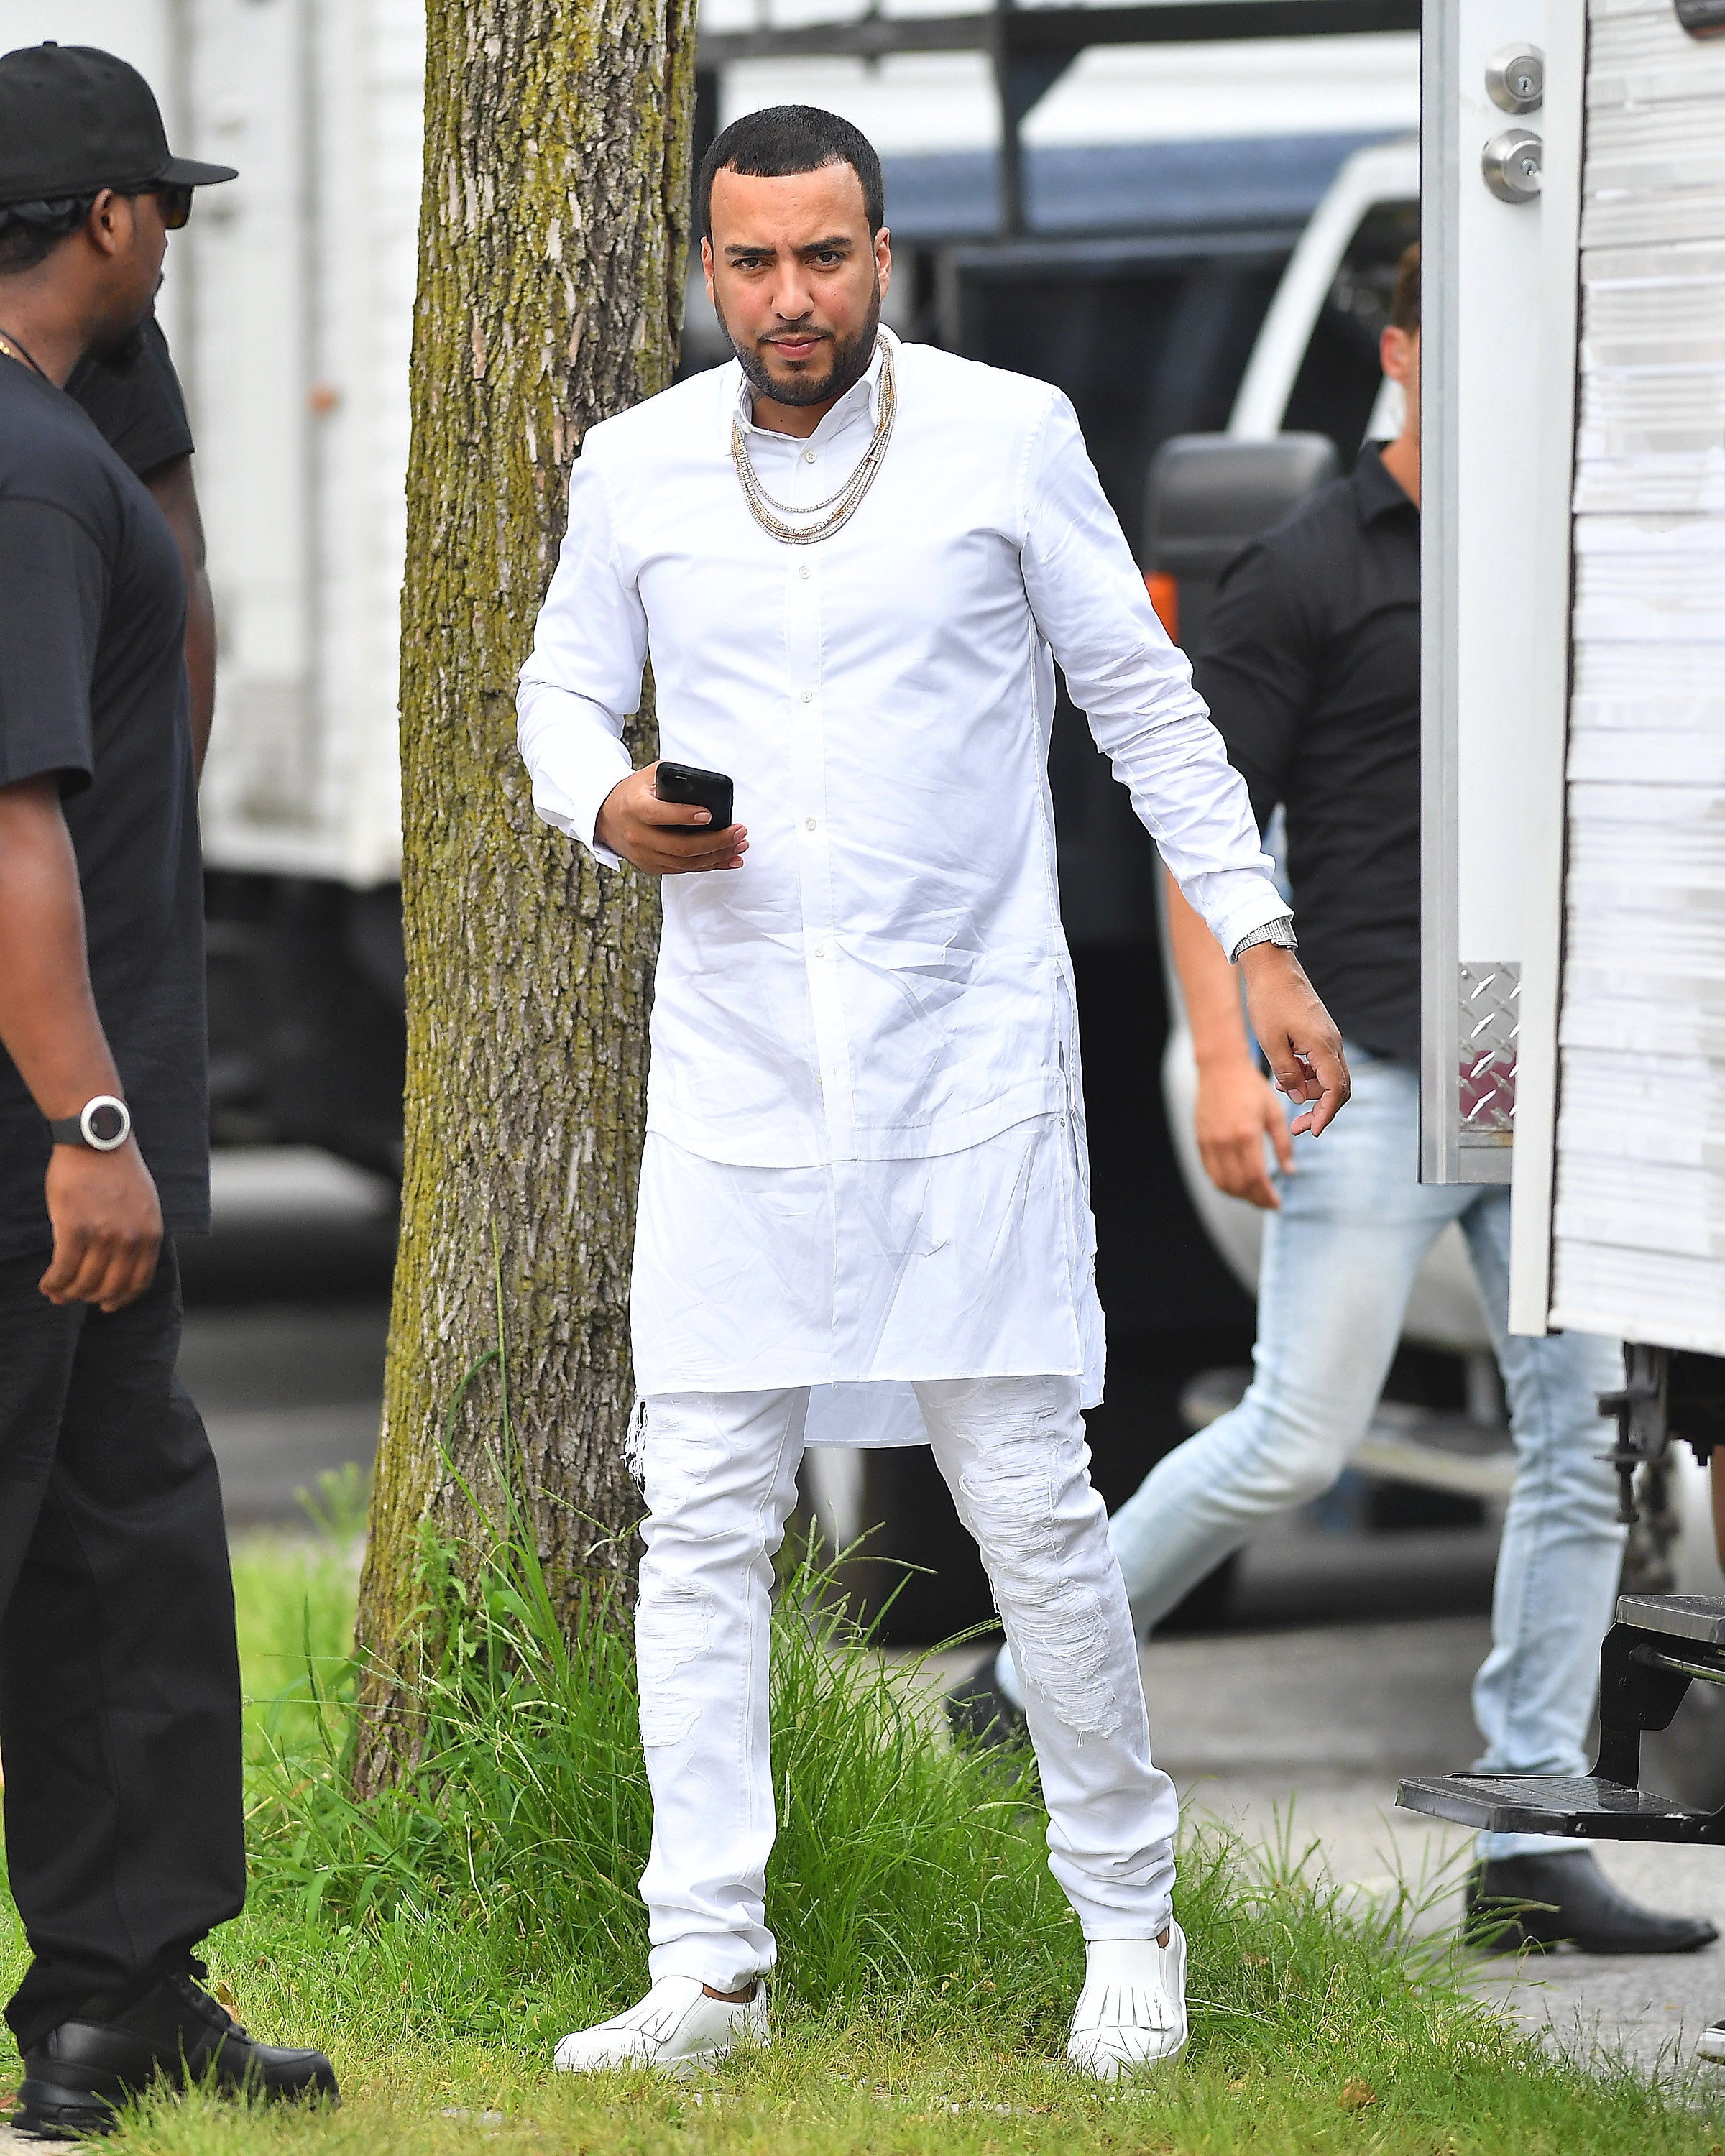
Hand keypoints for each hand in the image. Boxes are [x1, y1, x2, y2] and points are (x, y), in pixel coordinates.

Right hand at [39, 1141, 162, 1310]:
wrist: (97, 1140)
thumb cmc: (116, 1170)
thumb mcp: (144, 1204)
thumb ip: (137, 1234)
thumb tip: (119, 1266)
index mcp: (151, 1234)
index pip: (138, 1282)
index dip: (120, 1299)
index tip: (106, 1305)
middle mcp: (131, 1239)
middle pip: (109, 1287)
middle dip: (88, 1298)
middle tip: (72, 1298)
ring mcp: (103, 1235)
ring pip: (84, 1283)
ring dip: (67, 1293)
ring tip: (56, 1292)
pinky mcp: (75, 1228)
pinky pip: (63, 1270)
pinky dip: (53, 1282)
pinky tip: (46, 1283)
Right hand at [595, 764, 748, 875]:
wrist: (608, 818)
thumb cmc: (636, 792)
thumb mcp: (650, 775)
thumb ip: (676, 777)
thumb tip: (710, 787)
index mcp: (634, 807)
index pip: (658, 815)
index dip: (684, 816)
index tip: (708, 814)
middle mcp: (637, 835)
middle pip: (680, 846)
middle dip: (715, 841)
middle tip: (739, 831)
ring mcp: (645, 855)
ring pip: (687, 862)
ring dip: (718, 855)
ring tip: (740, 844)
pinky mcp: (653, 867)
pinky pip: (686, 870)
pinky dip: (711, 865)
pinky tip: (730, 859)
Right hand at [1194, 1057, 1293, 1208]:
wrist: (1220, 1069)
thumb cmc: (1250, 1087)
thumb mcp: (1274, 1113)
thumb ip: (1283, 1144)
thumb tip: (1289, 1171)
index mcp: (1247, 1135)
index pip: (1256, 1178)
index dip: (1266, 1196)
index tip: (1276, 1203)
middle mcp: (1225, 1142)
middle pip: (1239, 1186)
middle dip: (1255, 1200)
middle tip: (1267, 1202)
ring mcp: (1209, 1143)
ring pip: (1222, 1183)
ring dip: (1239, 1195)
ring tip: (1253, 1195)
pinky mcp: (1200, 1141)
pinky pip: (1210, 1172)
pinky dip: (1223, 1184)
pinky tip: (1236, 1183)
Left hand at [1236, 942, 1349, 1138]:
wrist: (1272, 967)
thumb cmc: (1269, 1001)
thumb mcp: (1270, 1043)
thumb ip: (1286, 1074)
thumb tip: (1299, 1097)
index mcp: (1323, 1046)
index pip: (1335, 1091)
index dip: (1326, 1115)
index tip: (1312, 1132)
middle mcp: (1333, 1042)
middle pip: (1338, 1087)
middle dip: (1321, 1109)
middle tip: (1299, 1126)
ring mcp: (1328, 1037)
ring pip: (1329, 1076)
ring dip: (1311, 1090)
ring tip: (1283, 1090)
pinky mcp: (1320, 1032)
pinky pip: (1321, 1062)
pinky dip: (1308, 1074)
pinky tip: (1288, 1075)